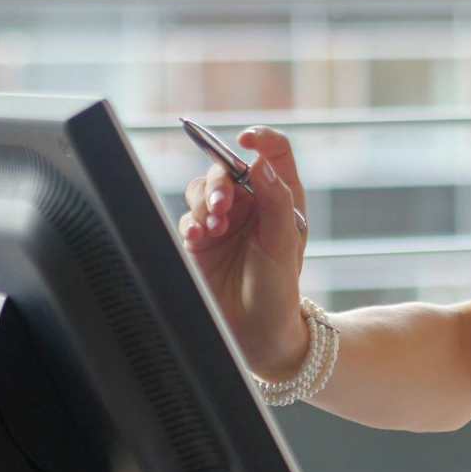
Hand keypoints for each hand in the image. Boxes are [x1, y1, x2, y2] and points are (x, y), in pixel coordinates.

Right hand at [179, 126, 309, 375]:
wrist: (257, 332)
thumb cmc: (279, 289)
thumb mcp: (284, 242)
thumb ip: (275, 200)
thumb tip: (259, 162)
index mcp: (280, 198)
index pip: (272, 153)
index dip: (261, 139)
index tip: (246, 139)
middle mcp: (251, 204)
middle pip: (226, 168)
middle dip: (219, 183)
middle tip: (222, 207)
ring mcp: (223, 221)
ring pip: (201, 189)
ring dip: (204, 203)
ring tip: (213, 230)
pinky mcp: (199, 239)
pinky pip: (186, 216)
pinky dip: (189, 221)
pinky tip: (198, 237)